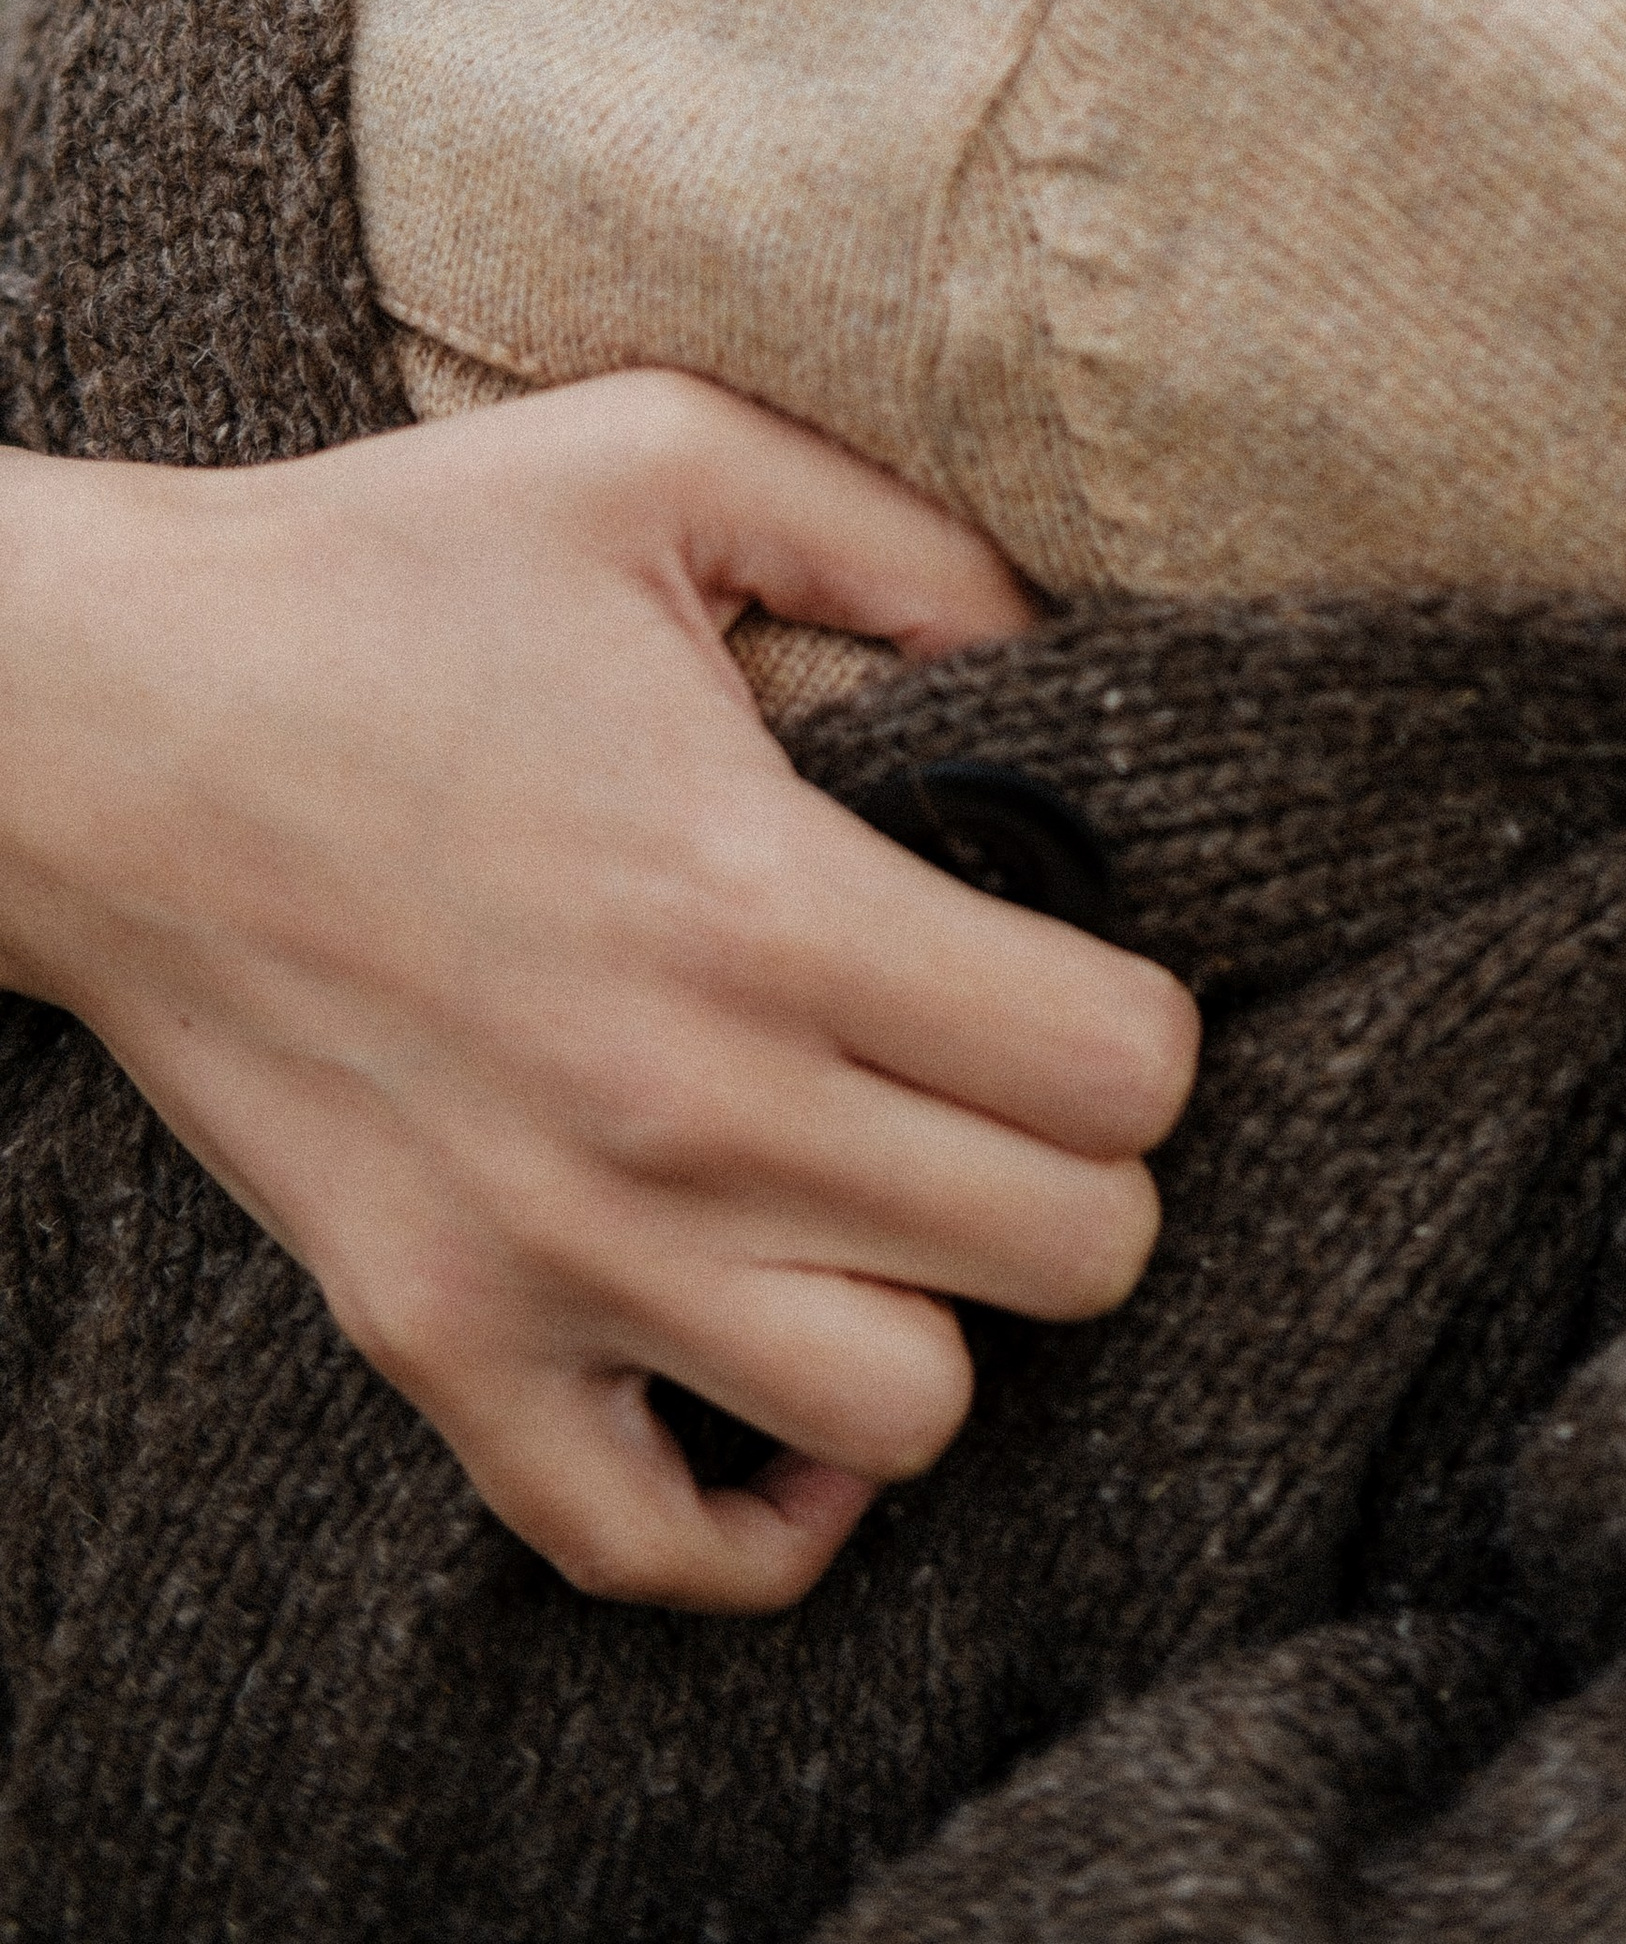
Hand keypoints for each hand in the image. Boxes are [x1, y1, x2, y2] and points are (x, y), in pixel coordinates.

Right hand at [0, 376, 1197, 1613]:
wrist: (93, 721)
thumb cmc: (382, 575)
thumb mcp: (667, 456)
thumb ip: (914, 544)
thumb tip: (1069, 663)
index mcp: (763, 901)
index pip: (1124, 1074)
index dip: (1142, 1023)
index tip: (1070, 969)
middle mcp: (681, 1114)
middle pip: (1072, 1254)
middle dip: (1081, 1163)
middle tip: (998, 1077)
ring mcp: (554, 1257)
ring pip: (906, 1417)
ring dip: (941, 1308)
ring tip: (886, 1193)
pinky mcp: (437, 1340)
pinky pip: (655, 1546)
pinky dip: (754, 1506)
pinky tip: (770, 1362)